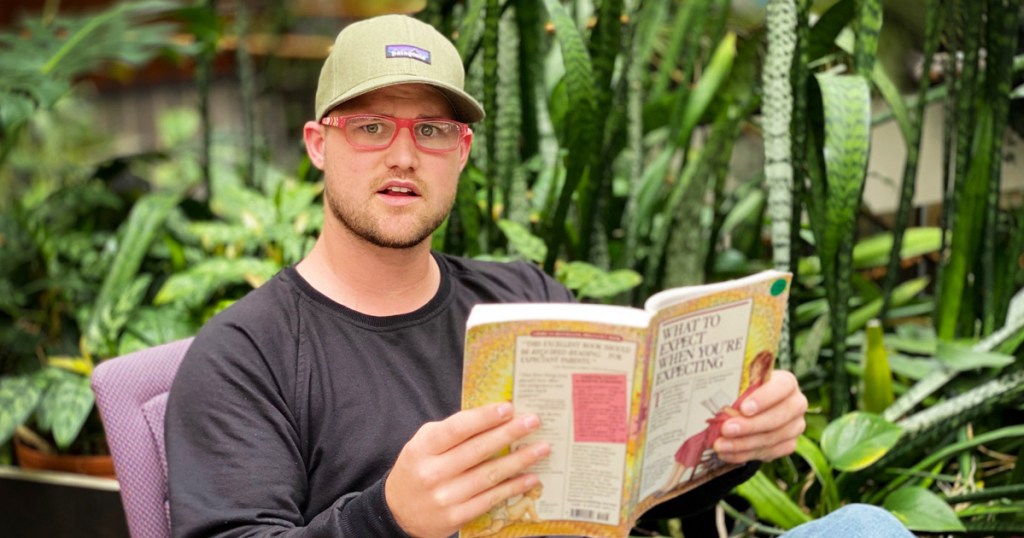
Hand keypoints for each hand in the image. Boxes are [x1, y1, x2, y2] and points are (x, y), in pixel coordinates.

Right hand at [385, 402, 550, 537]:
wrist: (397, 513)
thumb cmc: (417, 470)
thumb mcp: (423, 445)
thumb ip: (450, 432)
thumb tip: (491, 416)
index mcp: (423, 449)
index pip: (457, 428)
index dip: (484, 417)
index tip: (508, 407)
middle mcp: (433, 473)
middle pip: (477, 450)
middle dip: (509, 434)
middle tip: (533, 421)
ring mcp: (445, 497)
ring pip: (489, 475)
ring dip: (519, 461)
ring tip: (541, 448)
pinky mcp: (456, 517)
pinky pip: (491, 499)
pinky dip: (513, 487)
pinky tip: (530, 478)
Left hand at [713, 370, 806, 462]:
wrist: (753, 408)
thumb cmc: (743, 391)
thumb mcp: (740, 386)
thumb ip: (733, 390)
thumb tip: (710, 393)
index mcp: (786, 383)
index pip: (782, 387)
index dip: (764, 398)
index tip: (743, 408)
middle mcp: (796, 404)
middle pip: (777, 417)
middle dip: (749, 426)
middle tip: (725, 429)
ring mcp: (795, 426)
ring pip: (772, 438)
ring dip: (743, 444)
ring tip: (720, 445)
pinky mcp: (789, 444)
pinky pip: (769, 452)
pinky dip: (745, 454)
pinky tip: (727, 453)